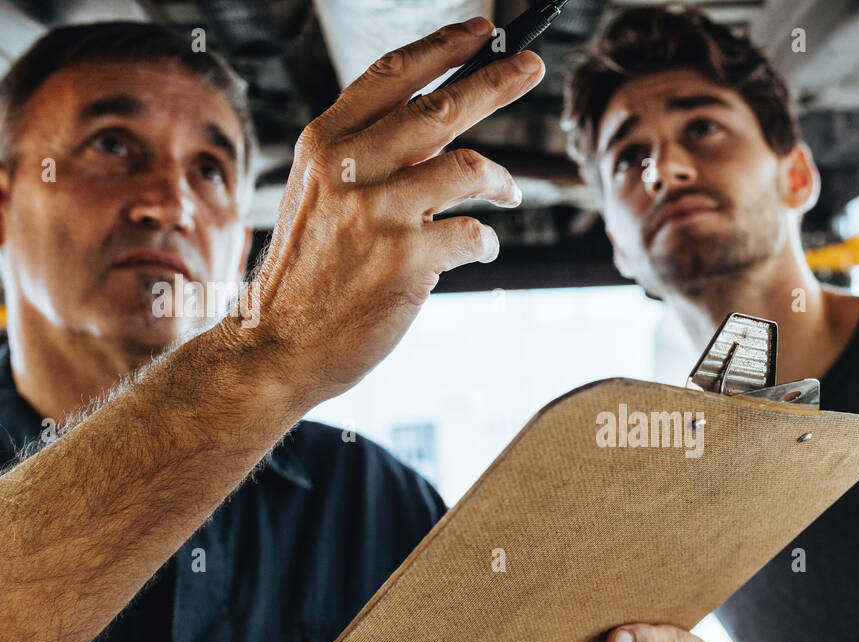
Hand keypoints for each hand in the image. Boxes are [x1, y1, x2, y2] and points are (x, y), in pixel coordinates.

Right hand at [222, 17, 542, 408]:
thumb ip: (372, 160)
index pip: (392, 76)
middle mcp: (349, 169)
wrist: (278, 343)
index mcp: (325, 143)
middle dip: (497, 80)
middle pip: (442, 107)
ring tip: (509, 193)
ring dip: (502, 181)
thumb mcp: (321, 197)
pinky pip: (474, 234)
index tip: (482, 32)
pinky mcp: (407, 260)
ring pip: (470, 167)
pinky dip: (487, 241)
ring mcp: (379, 213)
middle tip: (531, 64)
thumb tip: (443, 129)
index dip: (444, 47)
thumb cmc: (308, 273)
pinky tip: (483, 249)